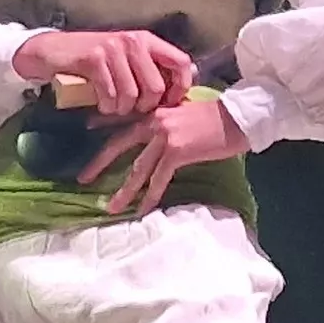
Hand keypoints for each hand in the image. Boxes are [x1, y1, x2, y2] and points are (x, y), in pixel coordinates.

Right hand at [11, 29, 193, 116]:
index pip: (181, 62)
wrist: (52, 51)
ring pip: (132, 95)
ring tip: (113, 106)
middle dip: (145, 107)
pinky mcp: (94, 59)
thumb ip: (153, 66)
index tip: (169, 103)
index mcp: (146, 40)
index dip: (180, 87)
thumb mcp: (126, 58)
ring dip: (122, 109)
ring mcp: (112, 49)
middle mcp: (132, 41)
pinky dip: (106, 106)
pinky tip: (101, 103)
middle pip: (156, 87)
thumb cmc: (93, 59)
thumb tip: (189, 77)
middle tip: (132, 109)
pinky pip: (110, 95)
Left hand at [82, 95, 246, 215]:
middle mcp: (155, 121)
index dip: (104, 126)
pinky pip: (159, 179)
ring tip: (112, 208)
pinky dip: (151, 197)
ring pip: (138, 168)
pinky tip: (143, 210)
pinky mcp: (177, 151)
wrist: (240, 117)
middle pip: (120, 144)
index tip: (87, 130)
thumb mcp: (187, 113)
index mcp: (156, 111)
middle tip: (83, 179)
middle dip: (100, 163)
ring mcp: (165, 136)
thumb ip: (169, 123)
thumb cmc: (219, 117)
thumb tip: (162, 139)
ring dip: (124, 191)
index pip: (124, 120)